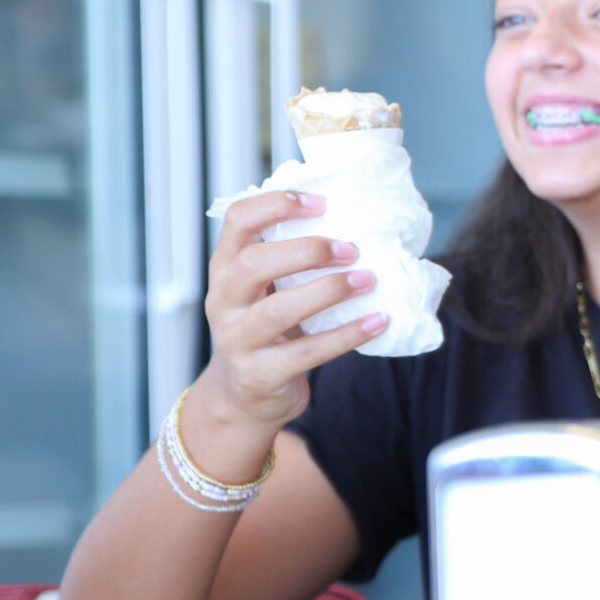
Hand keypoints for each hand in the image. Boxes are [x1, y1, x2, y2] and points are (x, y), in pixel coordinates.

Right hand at [194, 189, 389, 432]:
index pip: (238, 221)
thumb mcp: (265, 291)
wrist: (243, 397)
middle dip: (307, 251)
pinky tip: (377, 321)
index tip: (321, 202)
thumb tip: (356, 226)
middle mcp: (222, 302)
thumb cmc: (266, 330)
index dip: (276, 204)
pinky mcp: (259, 375)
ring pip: (278, 311)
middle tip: (352, 249)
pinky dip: (347, 335)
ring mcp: (237, 341)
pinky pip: (307, 353)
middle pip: (254, 263)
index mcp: (224, 270)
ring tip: (369, 280)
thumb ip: (289, 262)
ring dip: (329, 291)